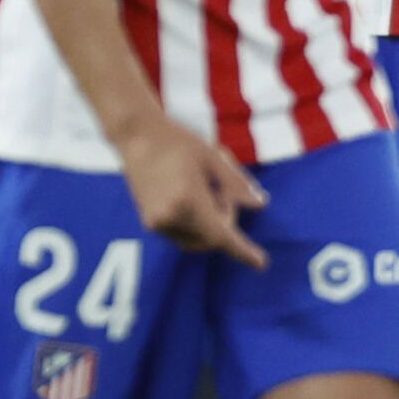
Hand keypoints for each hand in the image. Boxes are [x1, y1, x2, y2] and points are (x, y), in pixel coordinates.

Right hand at [115, 113, 269, 268]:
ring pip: (195, 239)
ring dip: (209, 224)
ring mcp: (157, 222)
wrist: (138, 136)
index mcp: (189, 200)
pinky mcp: (149, 222)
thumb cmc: (179, 142)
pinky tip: (192, 194)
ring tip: (205, 189)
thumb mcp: (214, 157)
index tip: (261, 263)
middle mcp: (170, 217)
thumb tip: (260, 205)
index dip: (243, 250)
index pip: (222, 235)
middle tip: (223, 192)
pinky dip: (194, 223)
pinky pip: (181, 234)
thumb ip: (238, 185)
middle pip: (210, 239)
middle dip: (224, 223)